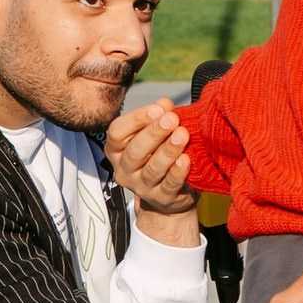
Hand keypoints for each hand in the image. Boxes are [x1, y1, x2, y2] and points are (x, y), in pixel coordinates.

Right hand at [106, 100, 194, 215]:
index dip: (136, 119)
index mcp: (117, 149)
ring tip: (182, 135)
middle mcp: (124, 169)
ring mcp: (141, 187)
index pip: (117, 132)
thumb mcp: (156, 134)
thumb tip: (164, 103)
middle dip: (154, 133)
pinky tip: (186, 159)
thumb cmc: (159, 153)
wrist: (170, 193)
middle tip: (172, 119)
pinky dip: (177, 172)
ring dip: (168, 151)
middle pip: (134, 151)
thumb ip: (159, 116)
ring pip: (152, 169)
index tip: (158, 108)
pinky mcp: (161, 198)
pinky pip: (169, 185)